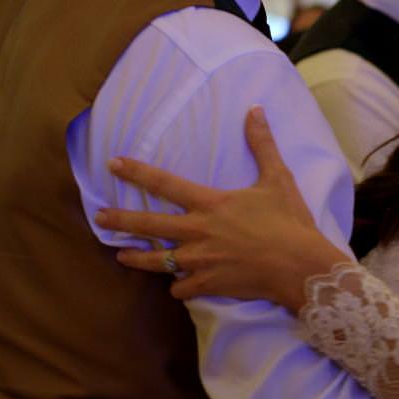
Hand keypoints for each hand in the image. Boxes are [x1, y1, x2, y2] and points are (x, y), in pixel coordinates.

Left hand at [97, 107, 334, 311]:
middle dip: (119, 220)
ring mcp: (200, 261)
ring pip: (157, 262)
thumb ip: (262, 144)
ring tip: (123, 256)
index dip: (136, 172)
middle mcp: (197, 232)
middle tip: (99, 217)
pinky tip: (180, 285)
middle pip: (148, 225)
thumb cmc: (289, 221)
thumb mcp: (277, 178)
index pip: (164, 183)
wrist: (299, 266)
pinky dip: (181, 287)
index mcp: (210, 204)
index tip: (113, 164)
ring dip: (137, 259)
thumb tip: (255, 109)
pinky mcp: (208, 284)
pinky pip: (182, 288)